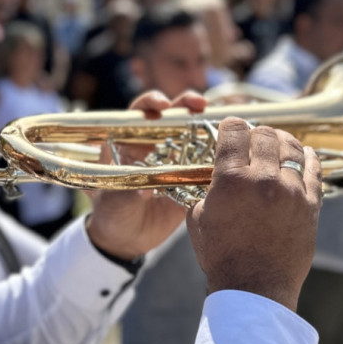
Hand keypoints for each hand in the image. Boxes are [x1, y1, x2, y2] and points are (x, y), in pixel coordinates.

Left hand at [85, 90, 207, 259]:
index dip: (151, 102)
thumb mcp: (111, 203)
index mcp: (130, 143)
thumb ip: (124, 193)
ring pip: (195, 137)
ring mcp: (176, 162)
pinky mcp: (191, 181)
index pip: (141, 112)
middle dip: (187, 105)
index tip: (162, 105)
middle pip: (174, 116)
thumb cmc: (110, 215)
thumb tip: (144, 190)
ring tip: (223, 127)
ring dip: (210, 129)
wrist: (126, 241)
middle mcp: (156, 146)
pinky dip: (219, 160)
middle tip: (200, 105)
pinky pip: (207, 167)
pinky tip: (231, 157)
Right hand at [186, 119, 321, 310]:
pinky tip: (304, 154)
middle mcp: (264, 180)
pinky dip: (308, 157)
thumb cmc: (221, 256)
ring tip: (276, 145)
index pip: (234, 129)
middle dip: (256, 133)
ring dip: (281, 141)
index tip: (230, 130)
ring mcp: (291, 191)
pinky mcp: (311, 205)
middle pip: (265, 134)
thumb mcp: (198, 218)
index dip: (231, 125)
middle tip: (252, 141)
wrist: (255, 289)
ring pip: (291, 147)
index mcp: (231, 180)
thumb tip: (214, 173)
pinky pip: (314, 169)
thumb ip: (207, 189)